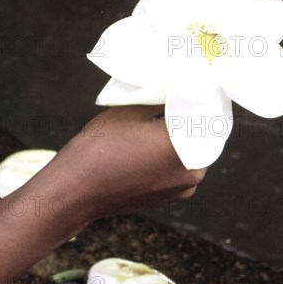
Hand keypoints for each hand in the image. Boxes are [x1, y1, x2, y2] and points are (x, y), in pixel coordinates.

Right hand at [55, 105, 206, 219]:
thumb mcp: (131, 111)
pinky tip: (156, 143)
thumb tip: (177, 92)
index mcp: (186, 149)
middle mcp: (193, 173)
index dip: (200, 98)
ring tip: (165, 120)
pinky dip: (174, 155)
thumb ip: (161, 101)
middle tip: (179, 99)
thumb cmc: (99, 148)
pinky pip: (181, 169)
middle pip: (203, 136)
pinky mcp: (171, 198)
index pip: (207, 115)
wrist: (76, 190)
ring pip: (193, 154)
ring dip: (184, 138)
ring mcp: (183, 189)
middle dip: (192, 118)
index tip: (193, 85)